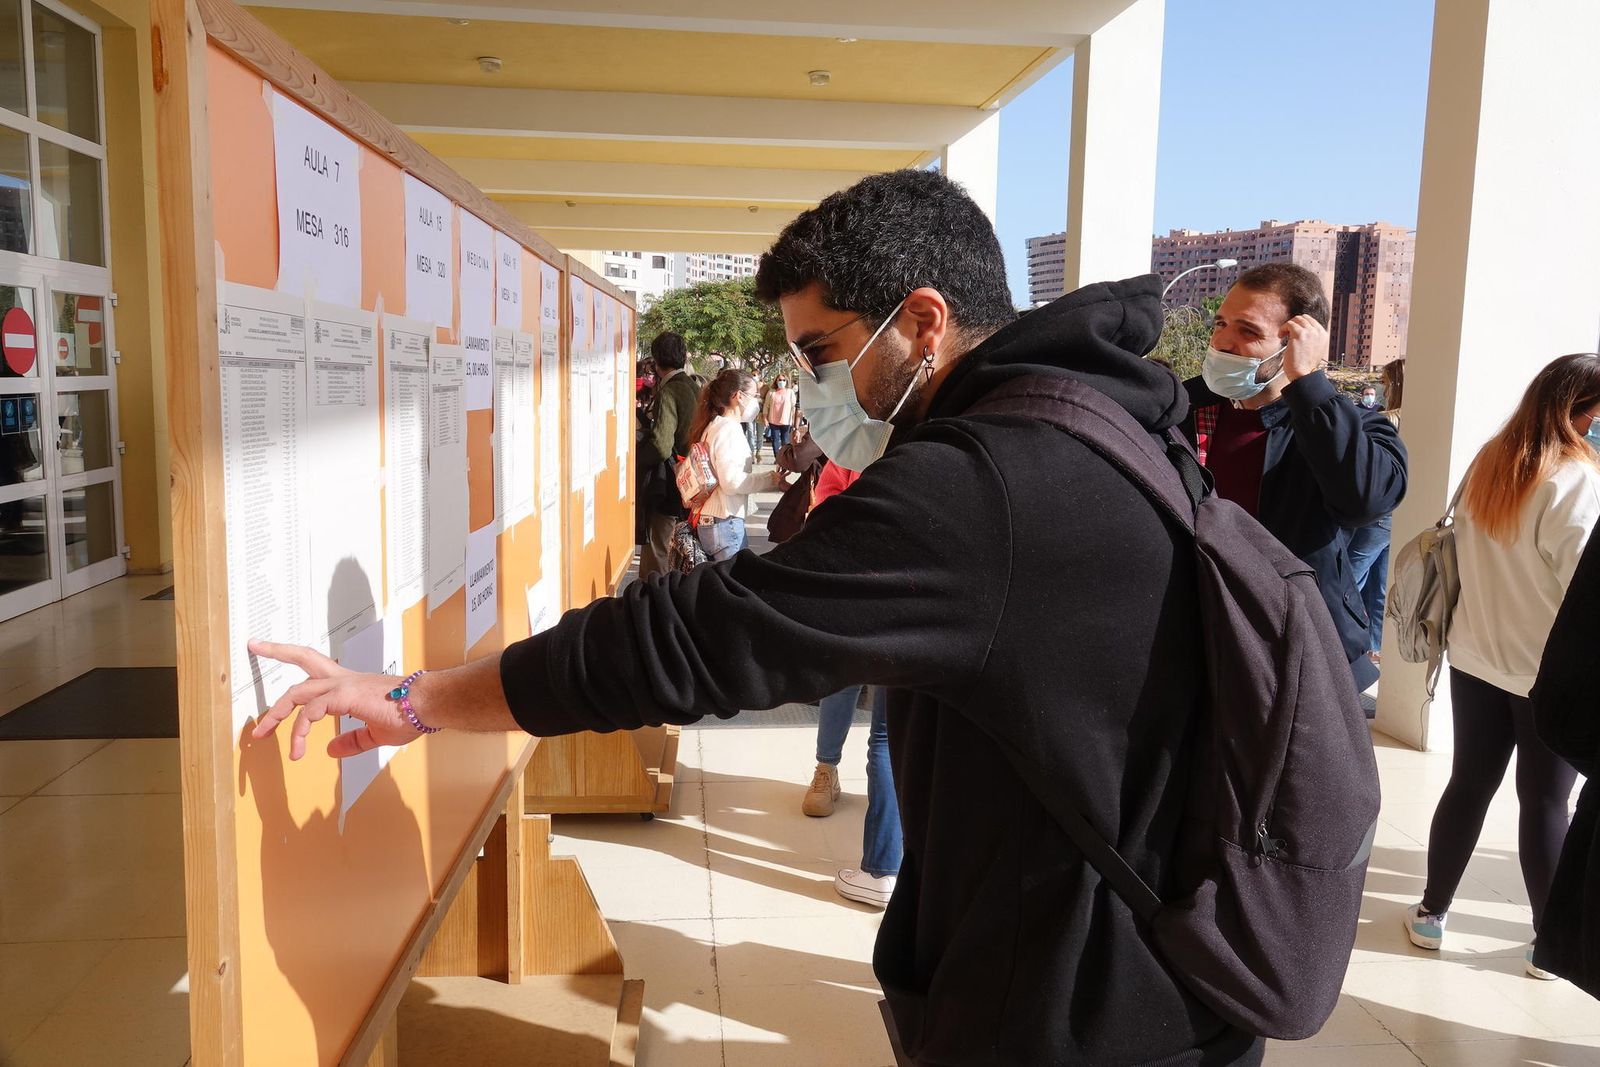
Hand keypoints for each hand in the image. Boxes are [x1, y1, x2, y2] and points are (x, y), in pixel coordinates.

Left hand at [247, 639, 419, 760]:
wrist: (428, 705)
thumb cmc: (410, 715)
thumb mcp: (375, 733)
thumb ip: (351, 741)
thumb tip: (330, 750)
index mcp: (350, 685)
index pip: (317, 666)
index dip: (295, 657)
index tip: (277, 650)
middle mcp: (344, 679)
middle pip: (304, 658)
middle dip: (277, 651)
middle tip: (254, 645)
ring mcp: (343, 685)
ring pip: (298, 691)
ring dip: (276, 713)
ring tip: (262, 733)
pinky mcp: (345, 695)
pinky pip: (312, 711)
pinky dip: (301, 729)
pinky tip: (300, 747)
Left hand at [1279, 314, 1328, 382]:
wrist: (1303, 374)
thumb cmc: (1305, 365)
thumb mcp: (1315, 349)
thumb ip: (1312, 339)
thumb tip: (1302, 330)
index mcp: (1323, 335)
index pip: (1311, 321)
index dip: (1300, 325)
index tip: (1292, 332)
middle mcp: (1318, 331)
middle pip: (1303, 318)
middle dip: (1294, 324)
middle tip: (1287, 333)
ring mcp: (1310, 332)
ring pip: (1296, 319)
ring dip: (1287, 326)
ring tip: (1283, 335)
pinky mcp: (1300, 334)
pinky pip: (1289, 324)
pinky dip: (1283, 328)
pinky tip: (1280, 336)